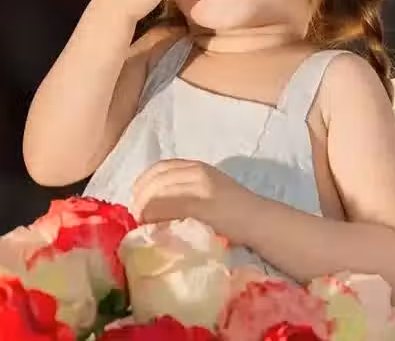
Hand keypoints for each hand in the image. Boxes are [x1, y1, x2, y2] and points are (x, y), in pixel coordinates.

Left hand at [131, 159, 258, 244]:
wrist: (258, 220)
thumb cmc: (233, 211)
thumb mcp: (208, 188)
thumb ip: (185, 189)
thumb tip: (154, 202)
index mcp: (198, 166)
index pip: (160, 168)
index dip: (143, 182)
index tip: (136, 198)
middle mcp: (197, 172)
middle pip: (156, 180)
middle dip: (140, 198)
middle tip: (136, 216)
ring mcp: (200, 188)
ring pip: (158, 193)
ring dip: (144, 209)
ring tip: (142, 224)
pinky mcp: (201, 206)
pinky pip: (168, 207)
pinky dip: (155, 217)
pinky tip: (153, 226)